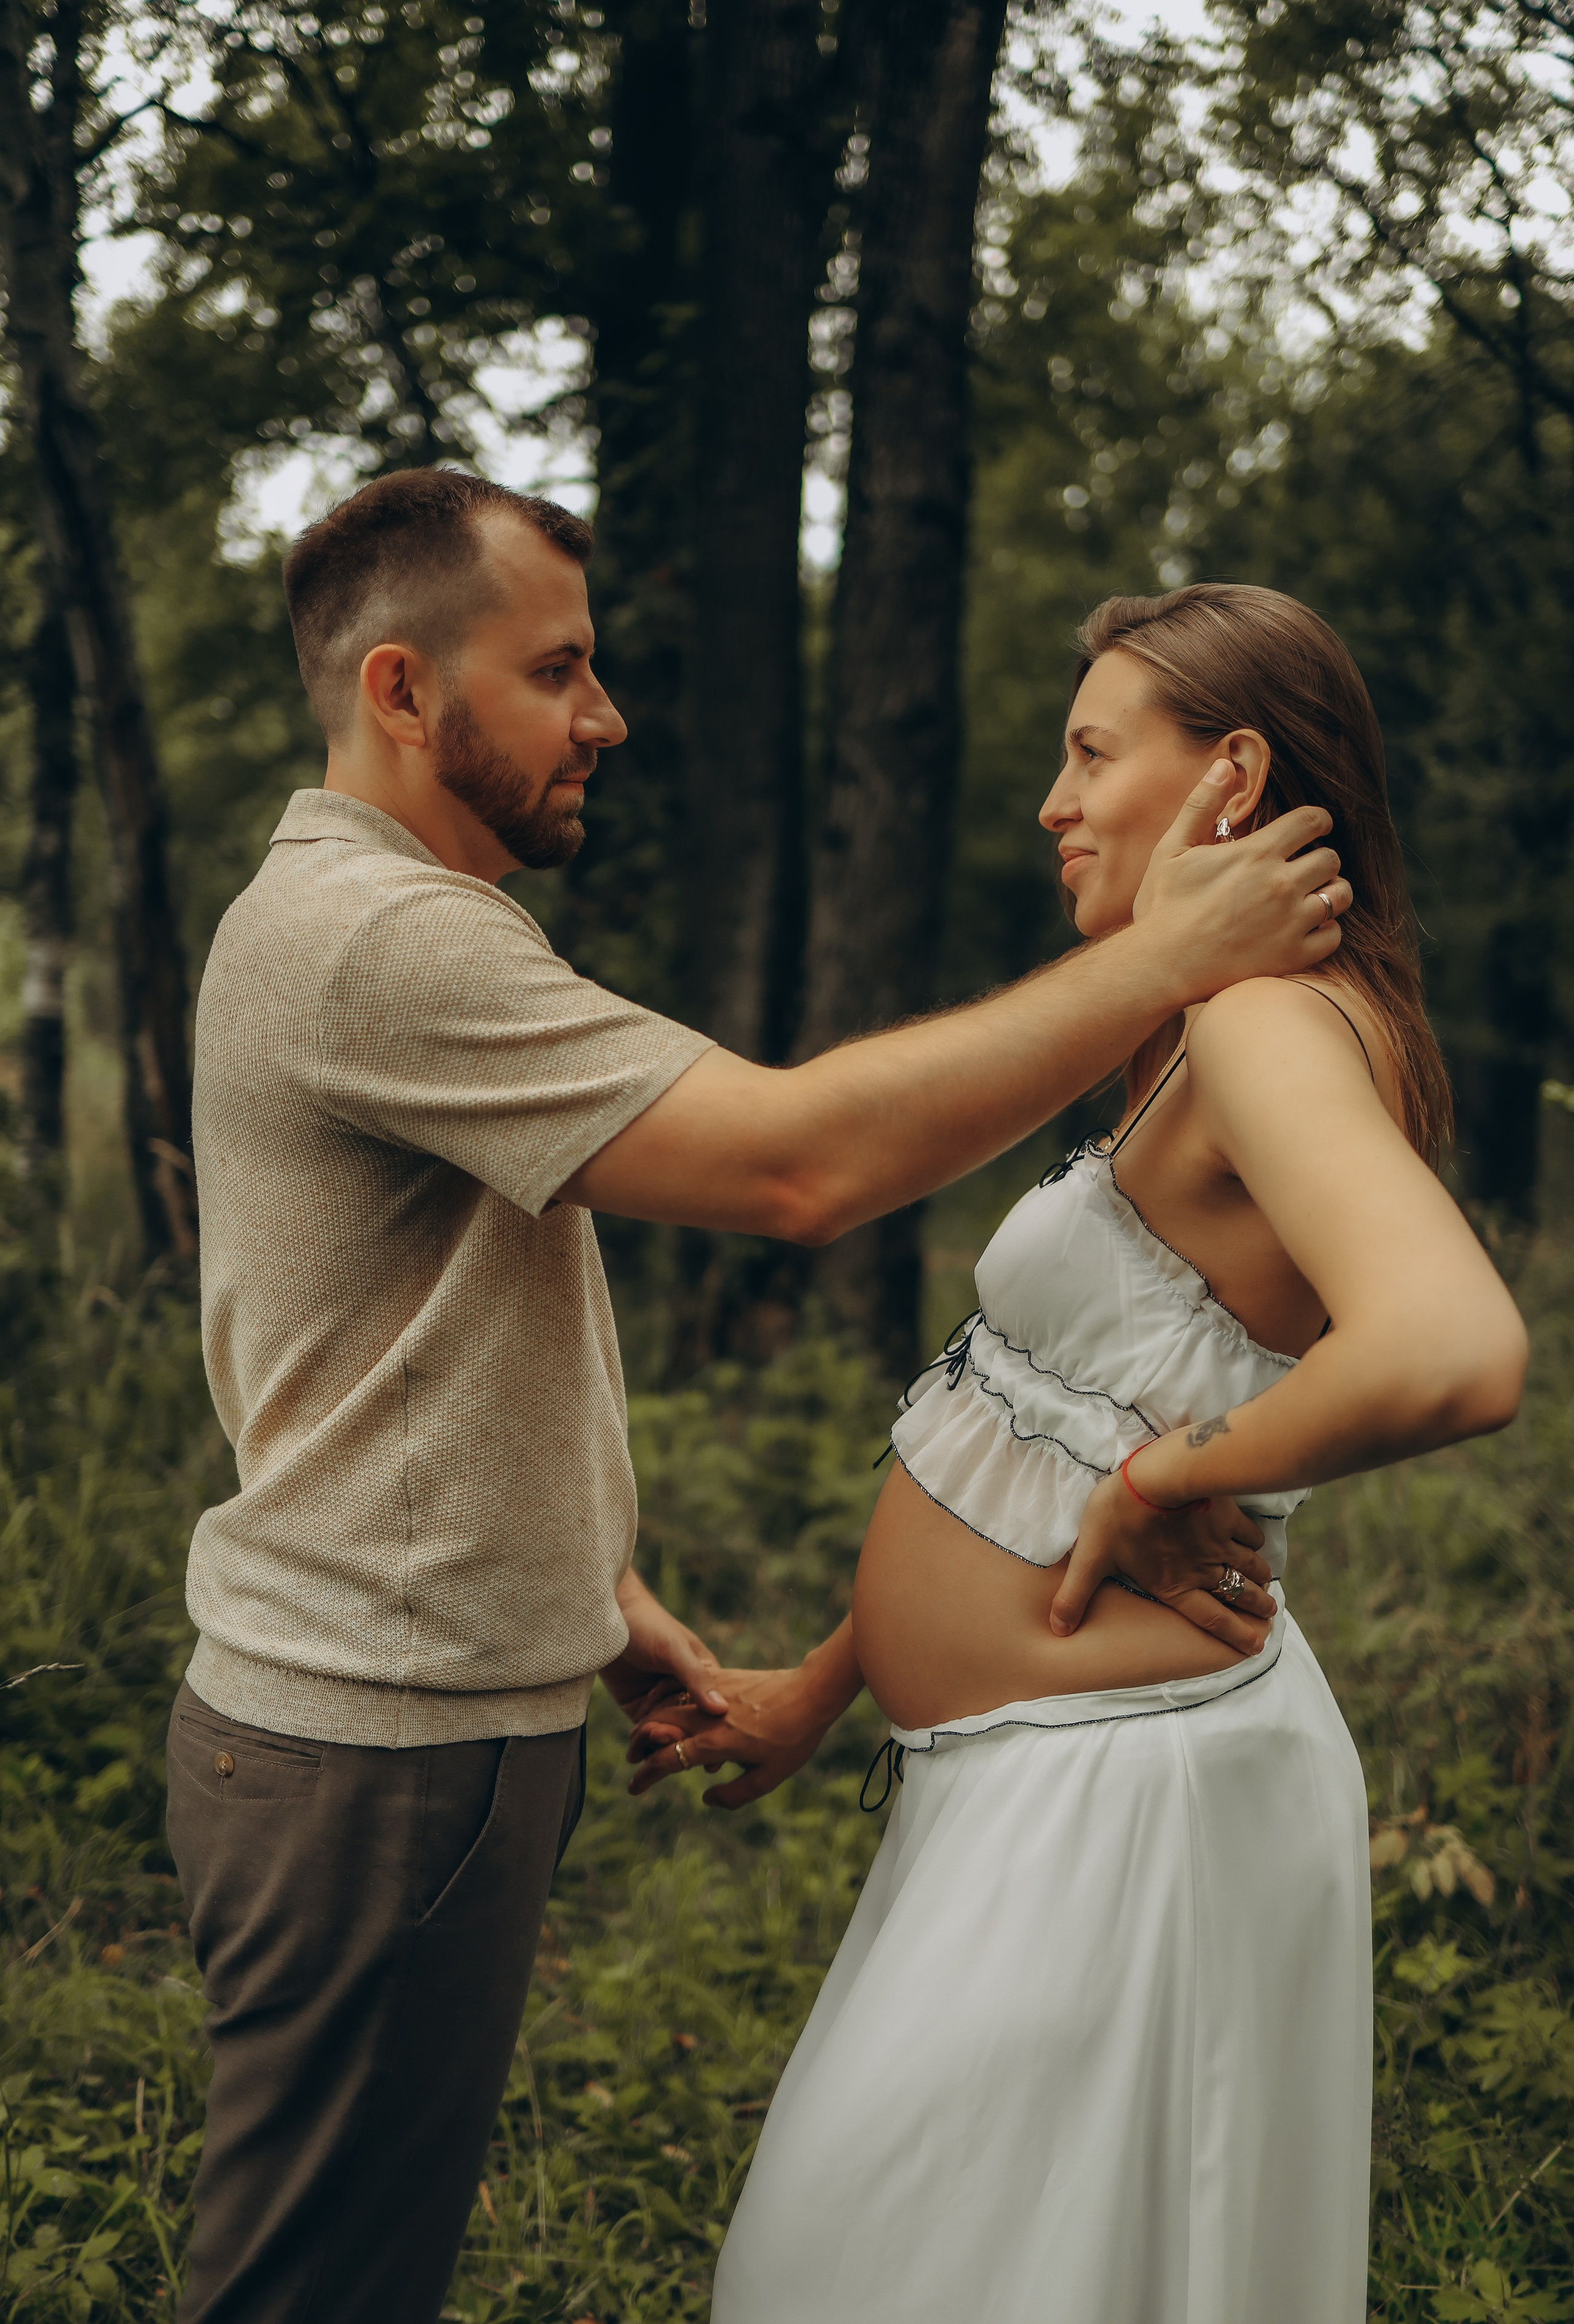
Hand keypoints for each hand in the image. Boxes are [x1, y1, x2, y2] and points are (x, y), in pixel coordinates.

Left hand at [598, 1569, 729, 1725]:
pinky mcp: (640, 1710)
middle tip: (667, 1735)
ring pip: (669, 1732)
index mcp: (707, 1676)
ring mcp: (663, 1703)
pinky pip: (647, 1732)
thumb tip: (721, 1710)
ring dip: (662, 1739)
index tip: (698, 1736)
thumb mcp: (674, 1649)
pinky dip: (644, 1739)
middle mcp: (687, 1693)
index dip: (708, 1726)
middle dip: (681, 1734)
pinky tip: (640, 1740)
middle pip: (692, 1726)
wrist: (607, 1619)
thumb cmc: (648, 1625)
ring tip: (651, 1735)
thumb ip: (696, 1678)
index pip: (715, 1710)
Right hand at [624, 1664, 840, 1809]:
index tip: (634, 1789)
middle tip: (632, 1760)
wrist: (811, 1692)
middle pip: (657, 1726)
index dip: (646, 1776)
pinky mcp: (721, 1678)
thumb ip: (735, 1795)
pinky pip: (684, 1690)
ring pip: (667, 1705)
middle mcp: (708, 1716)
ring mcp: (713, 1694)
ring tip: (644, 1738)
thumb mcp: (768, 1777)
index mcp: (716, 1743)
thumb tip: (706, 1799)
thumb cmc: (793, 1738)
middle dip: (638, 1745)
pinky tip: (669, 1713)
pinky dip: (667, 1702)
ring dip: (649, 1722)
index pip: (668, 1760)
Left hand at [1050, 1469, 1275, 1652]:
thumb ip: (1075, 1595)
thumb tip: (1057, 1630)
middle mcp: (1202, 1570)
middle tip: (1271, 1615)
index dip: (1234, 1635)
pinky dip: (1257, 1544)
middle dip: (1256, 1607)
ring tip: (1269, 1586)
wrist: (1154, 1477)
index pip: (1210, 1619)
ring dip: (1260, 1579)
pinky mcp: (1228, 1516)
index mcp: (1174, 1586)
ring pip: (1249, 1567)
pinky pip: (1250, 1535)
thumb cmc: (1119, 1517)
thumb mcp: (1090, 1558)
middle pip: (1237, 1595)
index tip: (1256, 1645)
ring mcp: (1219, 1544)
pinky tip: (1257, 1544)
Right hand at [1133, 762, 1352, 997]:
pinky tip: (1307, 928)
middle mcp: (1282, 884)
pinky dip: (1326, 929)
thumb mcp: (1173, 849)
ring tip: (1314, 895)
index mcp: (1257, 853)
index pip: (1310, 822)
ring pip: (1340, 895)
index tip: (1315, 827)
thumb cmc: (1163, 907)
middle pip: (1330, 858)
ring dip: (1332, 891)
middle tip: (1306, 865)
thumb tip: (1225, 765)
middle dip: (1321, 857)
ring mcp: (1291, 922)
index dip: (1318, 820)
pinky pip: (1333, 935)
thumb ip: (1201, 804)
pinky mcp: (1293, 956)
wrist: (1161, 966)